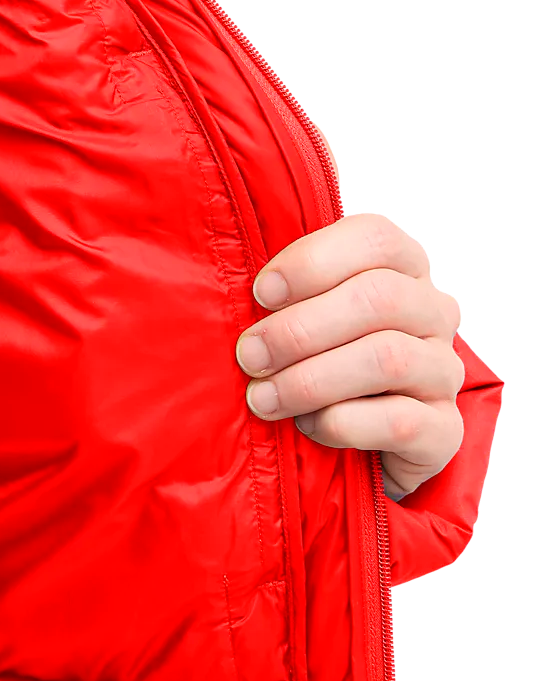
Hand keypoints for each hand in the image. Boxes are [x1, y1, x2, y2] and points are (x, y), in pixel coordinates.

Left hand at [235, 212, 464, 498]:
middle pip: (379, 298)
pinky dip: (342, 423)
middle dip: (299, 330)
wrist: (353, 442)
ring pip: (387, 359)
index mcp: (398, 268)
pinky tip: (308, 425)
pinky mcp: (444, 429)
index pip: (374, 238)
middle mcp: (430, 312)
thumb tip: (235, 286)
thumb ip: (280, 295)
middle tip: (249, 356)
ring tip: (263, 398)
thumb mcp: (295, 315)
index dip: (312, 262)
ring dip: (310, 380)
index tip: (261, 292)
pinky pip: (399, 421)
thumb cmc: (313, 362)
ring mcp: (443, 371)